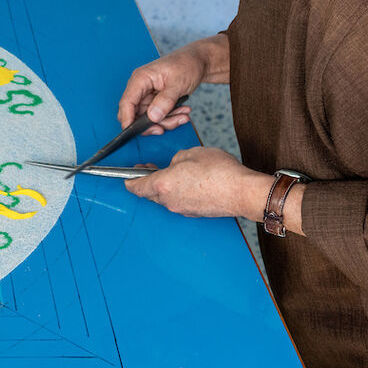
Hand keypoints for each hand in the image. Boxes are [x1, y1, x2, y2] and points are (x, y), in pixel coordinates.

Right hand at [118, 34, 229, 133]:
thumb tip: (153, 117)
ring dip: (166, 120)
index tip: (132, 132)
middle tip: (166, 127)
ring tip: (183, 115)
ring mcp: (148, 94)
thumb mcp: (178, 83)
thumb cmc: (187, 64)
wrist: (198, 61)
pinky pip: (159, 115)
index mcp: (141, 78)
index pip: (127, 102)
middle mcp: (141, 87)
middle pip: (137, 114)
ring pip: (149, 118)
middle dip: (153, 123)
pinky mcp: (156, 100)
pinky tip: (183, 112)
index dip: (127, 119)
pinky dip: (170, 117)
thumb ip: (165, 101)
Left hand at [124, 147, 272, 220]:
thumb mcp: (191, 154)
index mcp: (163, 185)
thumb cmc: (219, 172)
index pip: (136, 186)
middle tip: (148, 169)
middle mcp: (169, 201)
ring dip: (164, 187)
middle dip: (147, 181)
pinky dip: (179, 192)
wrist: (242, 192)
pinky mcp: (195, 212)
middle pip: (149, 193)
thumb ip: (176, 159)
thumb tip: (175, 165)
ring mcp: (182, 209)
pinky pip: (180, 202)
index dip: (129, 180)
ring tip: (173, 173)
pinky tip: (189, 182)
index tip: (125, 176)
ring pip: (165, 198)